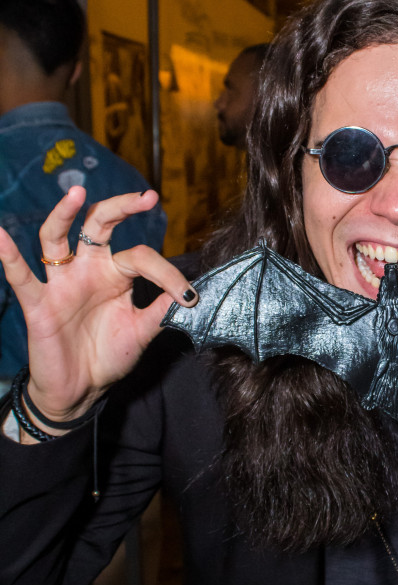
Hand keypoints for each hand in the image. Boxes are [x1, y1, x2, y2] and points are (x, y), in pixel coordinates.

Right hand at [0, 186, 196, 426]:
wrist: (80, 391)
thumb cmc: (107, 356)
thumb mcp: (142, 332)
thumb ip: (162, 310)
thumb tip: (191, 292)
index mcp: (115, 274)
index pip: (141, 257)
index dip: (167, 274)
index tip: (188, 296)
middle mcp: (87, 270)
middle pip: (98, 226)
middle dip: (121, 207)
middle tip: (147, 197)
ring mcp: (61, 283)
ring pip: (56, 238)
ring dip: (64, 214)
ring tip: (77, 194)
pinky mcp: (38, 303)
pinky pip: (21, 276)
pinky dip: (9, 256)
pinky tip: (1, 236)